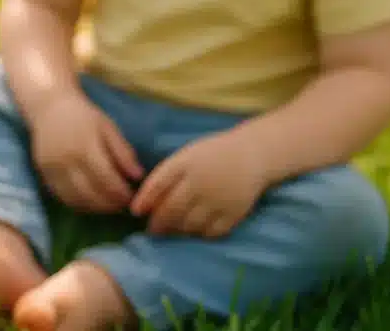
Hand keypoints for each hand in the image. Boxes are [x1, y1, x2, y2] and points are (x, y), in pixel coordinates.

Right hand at [29, 92, 144, 213]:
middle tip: (123, 205)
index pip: (106, 178)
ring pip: (75, 199)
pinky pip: (62, 196)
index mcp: (84, 146)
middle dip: (109, 204)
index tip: (133, 197)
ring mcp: (52, 169)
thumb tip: (138, 176)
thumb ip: (123, 152)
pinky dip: (78, 204)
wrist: (48, 107)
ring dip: (94, 208)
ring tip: (108, 206)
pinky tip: (90, 202)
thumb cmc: (83, 116)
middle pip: (90, 193)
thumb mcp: (108, 127)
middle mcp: (66, 160)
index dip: (121, 193)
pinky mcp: (43, 174)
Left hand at [130, 129, 269, 238]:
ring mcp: (218, 199)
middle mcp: (200, 182)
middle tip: (153, 230)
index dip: (144, 200)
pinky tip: (195, 231)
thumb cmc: (212, 155)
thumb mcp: (186, 156)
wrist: (252, 155)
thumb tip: (145, 203)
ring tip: (172, 230)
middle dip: (158, 223)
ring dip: (177, 230)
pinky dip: (200, 234)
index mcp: (185, 163)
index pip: (158, 184)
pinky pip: (211, 232)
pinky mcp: (234, 213)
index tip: (136, 212)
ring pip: (190, 225)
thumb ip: (167, 176)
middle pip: (172, 210)